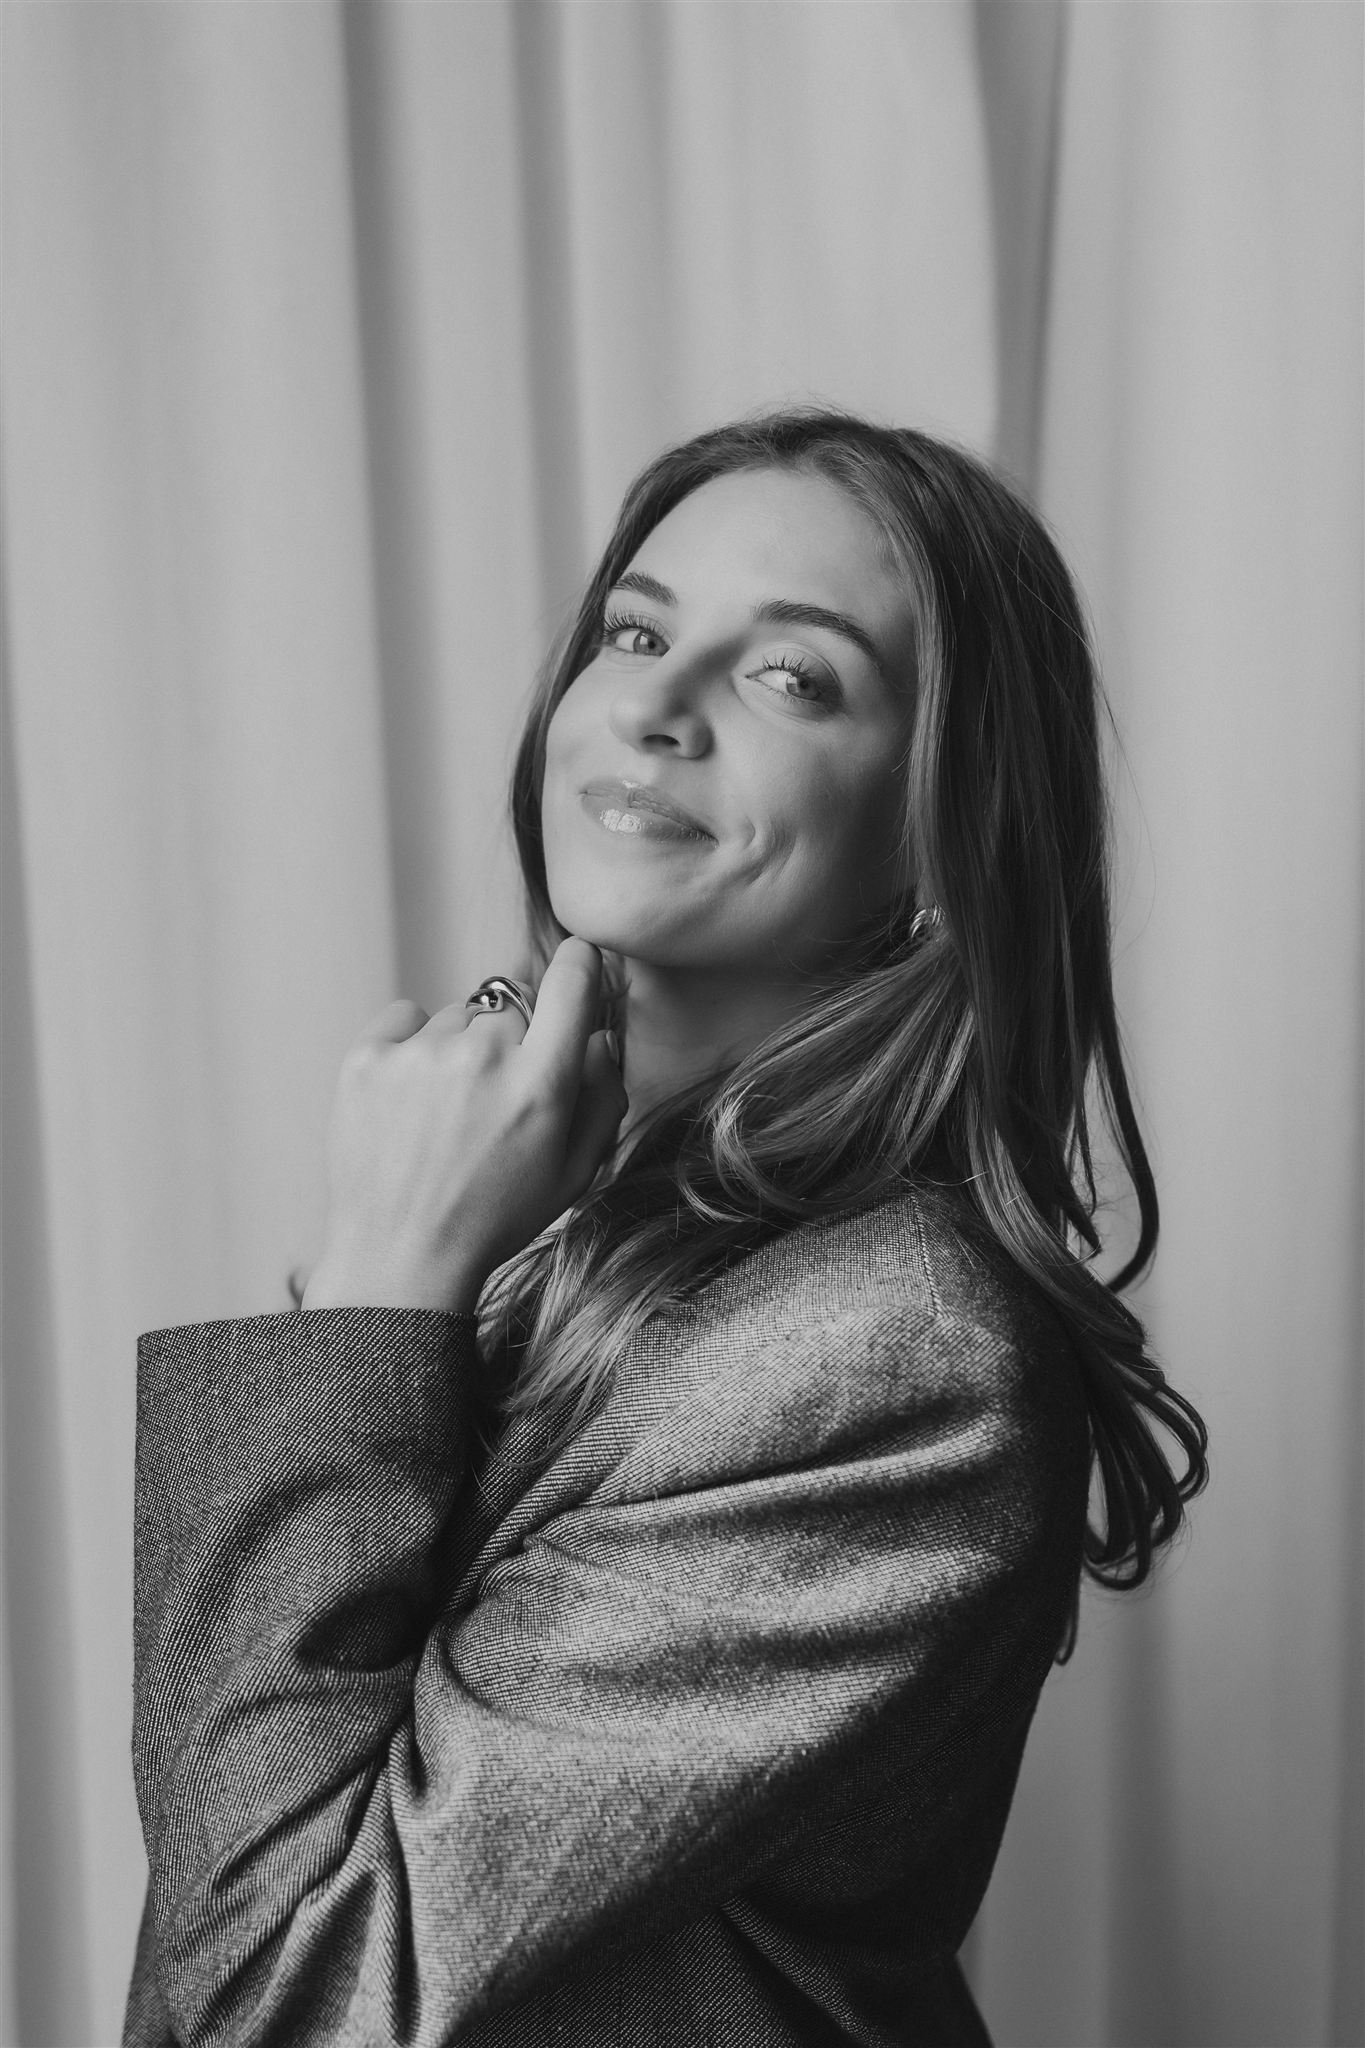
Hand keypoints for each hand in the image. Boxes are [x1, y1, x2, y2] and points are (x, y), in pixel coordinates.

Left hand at [301, 938, 626, 1313]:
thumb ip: (602, 1097)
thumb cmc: (493, 1218)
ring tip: (443, 1117)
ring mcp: (420, 1053)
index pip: (572, 978)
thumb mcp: (574, 1172)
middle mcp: (483, 1055)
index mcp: (542, 1082)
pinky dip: (410, 1046)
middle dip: (511, 1042)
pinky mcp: (368, 1057)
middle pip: (511, 1006)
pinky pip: (405, 1019)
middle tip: (492, 1103)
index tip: (575, 968)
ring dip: (458, 1050)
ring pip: (457, 1017)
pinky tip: (410, 1101)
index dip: (578, 965)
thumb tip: (598, 1038)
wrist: (399, 1258)